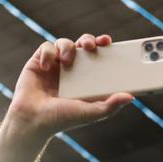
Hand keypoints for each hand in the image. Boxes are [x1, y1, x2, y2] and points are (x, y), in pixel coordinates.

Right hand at [6, 34, 132, 140]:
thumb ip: (110, 106)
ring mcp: (56, 65)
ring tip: (67, 61)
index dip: (104, 47)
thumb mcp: (90, 113)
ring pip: (65, 43)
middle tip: (91, 45)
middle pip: (83, 45)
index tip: (109, 42)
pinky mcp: (39, 62)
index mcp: (86, 79)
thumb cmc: (61, 119)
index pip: (99, 58)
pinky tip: (46, 66)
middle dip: (89, 40)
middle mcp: (72, 70)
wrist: (32, 120)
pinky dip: (48, 53)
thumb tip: (130, 96)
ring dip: (68, 47)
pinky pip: (46, 47)